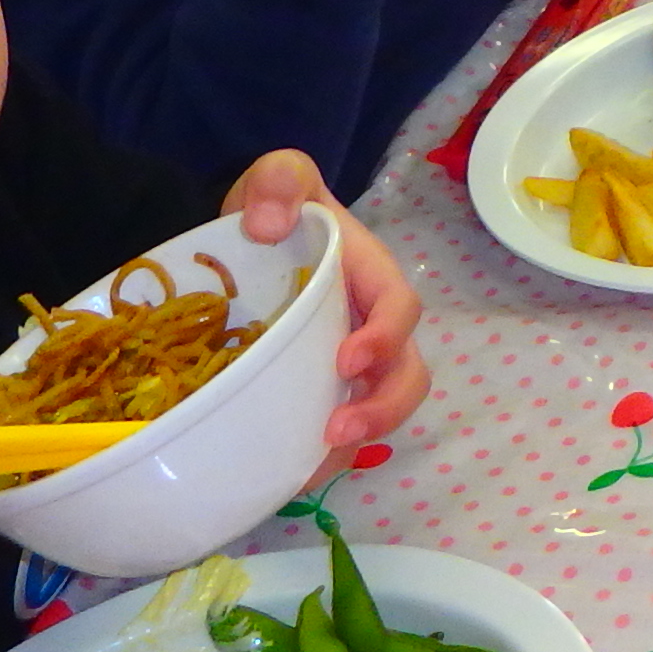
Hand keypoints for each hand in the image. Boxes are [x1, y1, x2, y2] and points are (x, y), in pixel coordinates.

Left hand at [217, 155, 431, 462]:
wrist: (246, 236)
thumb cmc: (274, 206)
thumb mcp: (277, 175)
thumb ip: (280, 180)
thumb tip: (268, 227)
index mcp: (371, 275)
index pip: (399, 308)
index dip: (385, 337)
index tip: (346, 361)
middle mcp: (373, 323)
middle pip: (406, 373)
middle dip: (384, 407)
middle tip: (338, 429)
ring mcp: (351, 360)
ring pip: (381, 407)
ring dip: (359, 439)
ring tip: (314, 465)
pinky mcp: (322, 386)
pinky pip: (341, 425)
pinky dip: (323, 455)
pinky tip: (291, 475)